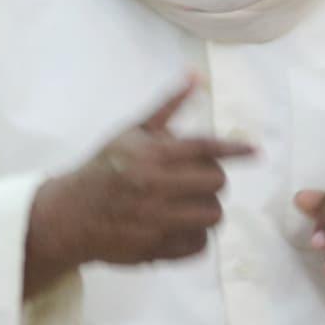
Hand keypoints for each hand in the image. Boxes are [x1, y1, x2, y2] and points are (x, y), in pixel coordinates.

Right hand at [25, 75, 254, 293]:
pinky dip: (196, 236)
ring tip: (191, 204)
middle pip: (216, 183)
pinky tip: (181, 226)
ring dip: (207, 208)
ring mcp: (156, 221)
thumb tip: (196, 75)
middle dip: (212, 180)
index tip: (255, 152)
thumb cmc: (105, 168)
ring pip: (213, 215)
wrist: (69, 215)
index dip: (235, 149)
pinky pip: (200, 245)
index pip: (206, 148)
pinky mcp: (156, 250)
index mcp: (152, 154)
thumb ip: (167, 106)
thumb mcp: (132, 131)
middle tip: (198, 180)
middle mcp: (156, 187)